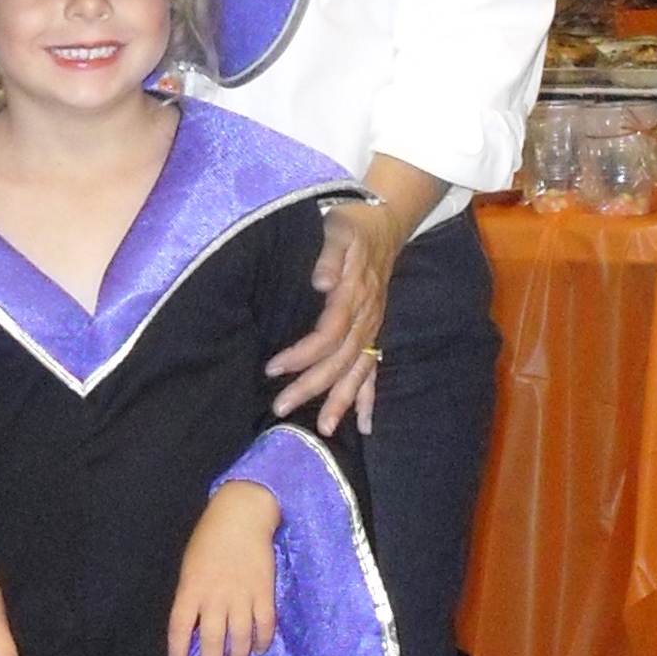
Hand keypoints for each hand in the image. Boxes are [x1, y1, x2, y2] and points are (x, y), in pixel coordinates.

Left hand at [167, 480, 281, 655]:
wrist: (241, 515)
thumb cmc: (209, 539)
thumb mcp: (189, 566)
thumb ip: (191, 596)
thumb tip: (195, 628)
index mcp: (190, 589)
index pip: (180, 630)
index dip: (177, 654)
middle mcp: (215, 597)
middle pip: (212, 642)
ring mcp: (242, 596)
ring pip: (240, 639)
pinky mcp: (265, 592)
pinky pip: (265, 624)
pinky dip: (263, 640)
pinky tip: (260, 650)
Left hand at [265, 201, 400, 435]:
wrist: (383, 226)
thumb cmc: (350, 227)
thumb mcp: (336, 229)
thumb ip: (328, 255)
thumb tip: (320, 281)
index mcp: (353, 295)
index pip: (328, 334)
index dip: (302, 355)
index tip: (273, 368)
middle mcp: (366, 318)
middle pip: (340, 361)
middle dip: (312, 387)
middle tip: (280, 408)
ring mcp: (373, 329)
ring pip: (358, 372)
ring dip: (342, 402)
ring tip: (324, 429)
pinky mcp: (375, 334)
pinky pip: (375, 371)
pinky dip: (370, 399)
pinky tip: (366, 424)